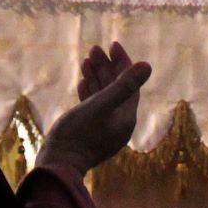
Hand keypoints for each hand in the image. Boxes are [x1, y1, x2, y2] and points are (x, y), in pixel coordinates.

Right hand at [39, 42, 152, 176]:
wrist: (59, 163)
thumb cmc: (79, 133)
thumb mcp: (101, 105)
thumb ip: (124, 85)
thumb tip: (148, 65)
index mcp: (126, 117)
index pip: (130, 83)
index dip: (122, 62)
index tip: (113, 44)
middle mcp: (118, 123)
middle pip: (117, 89)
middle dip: (106, 67)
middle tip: (95, 48)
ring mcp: (104, 129)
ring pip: (104, 96)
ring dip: (96, 76)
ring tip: (86, 58)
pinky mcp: (90, 133)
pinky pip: (94, 107)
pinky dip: (89, 92)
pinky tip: (82, 83)